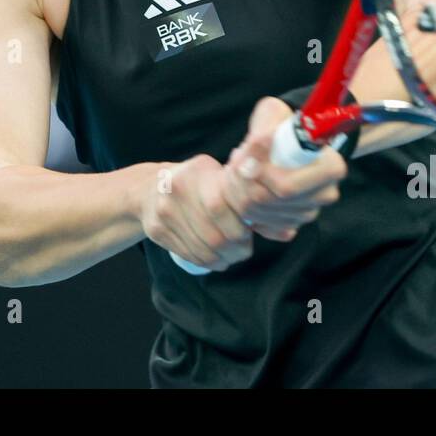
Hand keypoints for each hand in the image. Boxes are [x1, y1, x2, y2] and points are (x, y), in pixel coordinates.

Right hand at [139, 154, 254, 271]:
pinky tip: (216, 259)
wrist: (149, 187)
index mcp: (197, 172)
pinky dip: (207, 263)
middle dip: (235, 249)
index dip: (240, 229)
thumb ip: (249, 201)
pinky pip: (189, 255)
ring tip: (231, 256)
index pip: (221, 208)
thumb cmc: (196, 183)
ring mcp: (164, 212)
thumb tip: (286, 233)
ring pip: (203, 250)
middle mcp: (177, 191)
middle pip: (214, 236)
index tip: (248, 234)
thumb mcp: (219, 177)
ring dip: (223, 259)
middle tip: (244, 250)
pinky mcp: (156, 231)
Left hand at [222, 97, 345, 238]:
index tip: (243, 158)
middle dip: (241, 183)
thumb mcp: (274, 113)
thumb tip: (259, 142)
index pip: (286, 187)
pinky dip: (243, 208)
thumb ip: (265, 125)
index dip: (258, 176)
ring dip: (237, 192)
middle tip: (233, 162)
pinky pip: (259, 224)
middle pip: (269, 202)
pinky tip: (243, 188)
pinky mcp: (291, 225)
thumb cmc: (280, 124)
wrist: (283, 142)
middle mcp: (324, 194)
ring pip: (259, 214)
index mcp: (331, 167)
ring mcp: (308, 212)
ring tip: (237, 170)